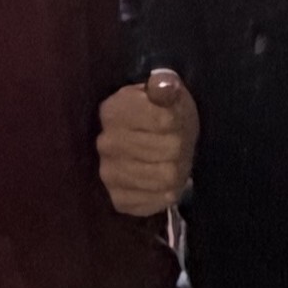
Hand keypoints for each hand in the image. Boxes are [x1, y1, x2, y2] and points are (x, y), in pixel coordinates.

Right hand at [97, 68, 199, 218]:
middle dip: (181, 147)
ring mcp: (108, 174)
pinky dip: (166, 193)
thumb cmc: (160, 114)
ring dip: (177, 171)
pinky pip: (156, 202)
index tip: (174, 120)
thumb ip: (166, 85)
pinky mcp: (119, 200)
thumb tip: (163, 85)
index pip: (165, 121)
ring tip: (172, 162)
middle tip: (178, 145)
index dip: (179, 121)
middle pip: (169, 151)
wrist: (146, 143)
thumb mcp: (166, 92)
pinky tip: (162, 183)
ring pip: (166, 179)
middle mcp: (105, 144)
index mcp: (114, 111)